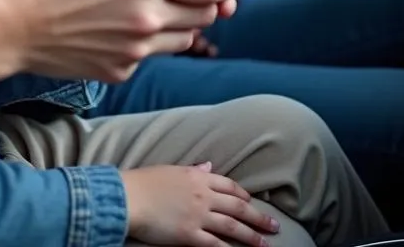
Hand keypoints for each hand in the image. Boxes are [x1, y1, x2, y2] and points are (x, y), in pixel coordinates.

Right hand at [0, 0, 244, 82]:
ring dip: (183, 21)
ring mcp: (136, 48)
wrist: (8, 23)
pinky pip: (151, 53)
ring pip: (184, 37)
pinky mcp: (120, 69)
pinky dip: (150, 38)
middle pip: (204, 15)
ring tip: (160, 4)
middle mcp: (148, 16)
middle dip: (208, 0)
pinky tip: (125, 24)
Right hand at [122, 162, 279, 245]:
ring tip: (264, 243)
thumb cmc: (145, 181)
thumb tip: (208, 166)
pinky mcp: (190, 235)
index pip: (229, 185)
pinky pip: (216, 245)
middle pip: (237, 207)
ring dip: (251, 236)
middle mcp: (203, 195)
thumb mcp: (171, 169)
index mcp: (198, 176)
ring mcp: (198, 216)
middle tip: (274, 226)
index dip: (244, 195)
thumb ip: (193, 169)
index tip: (253, 202)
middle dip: (258, 217)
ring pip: (232, 227)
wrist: (129, 196)